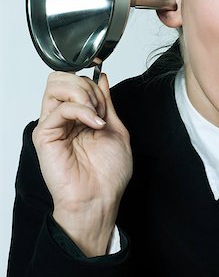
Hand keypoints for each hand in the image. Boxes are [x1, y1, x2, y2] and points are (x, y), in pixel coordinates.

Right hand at [32, 72, 131, 256]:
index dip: (91, 79)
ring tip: (97, 114)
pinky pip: (60, 109)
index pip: (75, 81)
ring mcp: (53, 125)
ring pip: (56, 86)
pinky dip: (82, 110)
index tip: (105, 89)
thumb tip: (102, 78)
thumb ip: (107, 103)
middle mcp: (63, 118)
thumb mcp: (116, 128)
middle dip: (86, 85)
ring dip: (83, 94)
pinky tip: (95, 124)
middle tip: (100, 107)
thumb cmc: (109, 173)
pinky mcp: (45, 135)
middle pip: (61, 78)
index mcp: (78, 116)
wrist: (100, 198)